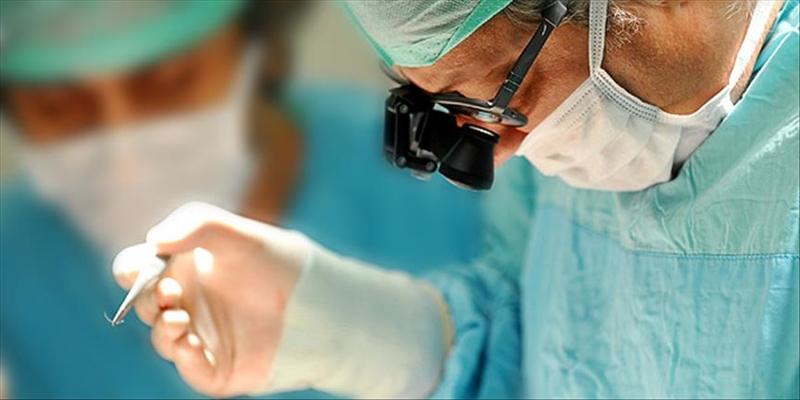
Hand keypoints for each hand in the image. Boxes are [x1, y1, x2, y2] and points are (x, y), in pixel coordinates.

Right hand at [113, 202, 309, 396]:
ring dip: (164, 329)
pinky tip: (191, 345)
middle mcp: (186, 303)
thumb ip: (197, 224)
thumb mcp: (238, 233)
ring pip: (163, 339)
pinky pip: (191, 370)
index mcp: (182, 269)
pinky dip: (186, 359)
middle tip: (169, 292)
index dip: (132, 269)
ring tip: (179, 319)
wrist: (320, 300)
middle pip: (145, 304)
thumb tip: (153, 241)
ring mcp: (200, 336)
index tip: (141, 267)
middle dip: (148, 298)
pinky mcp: (219, 367)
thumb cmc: (278, 261)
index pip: (137, 269)